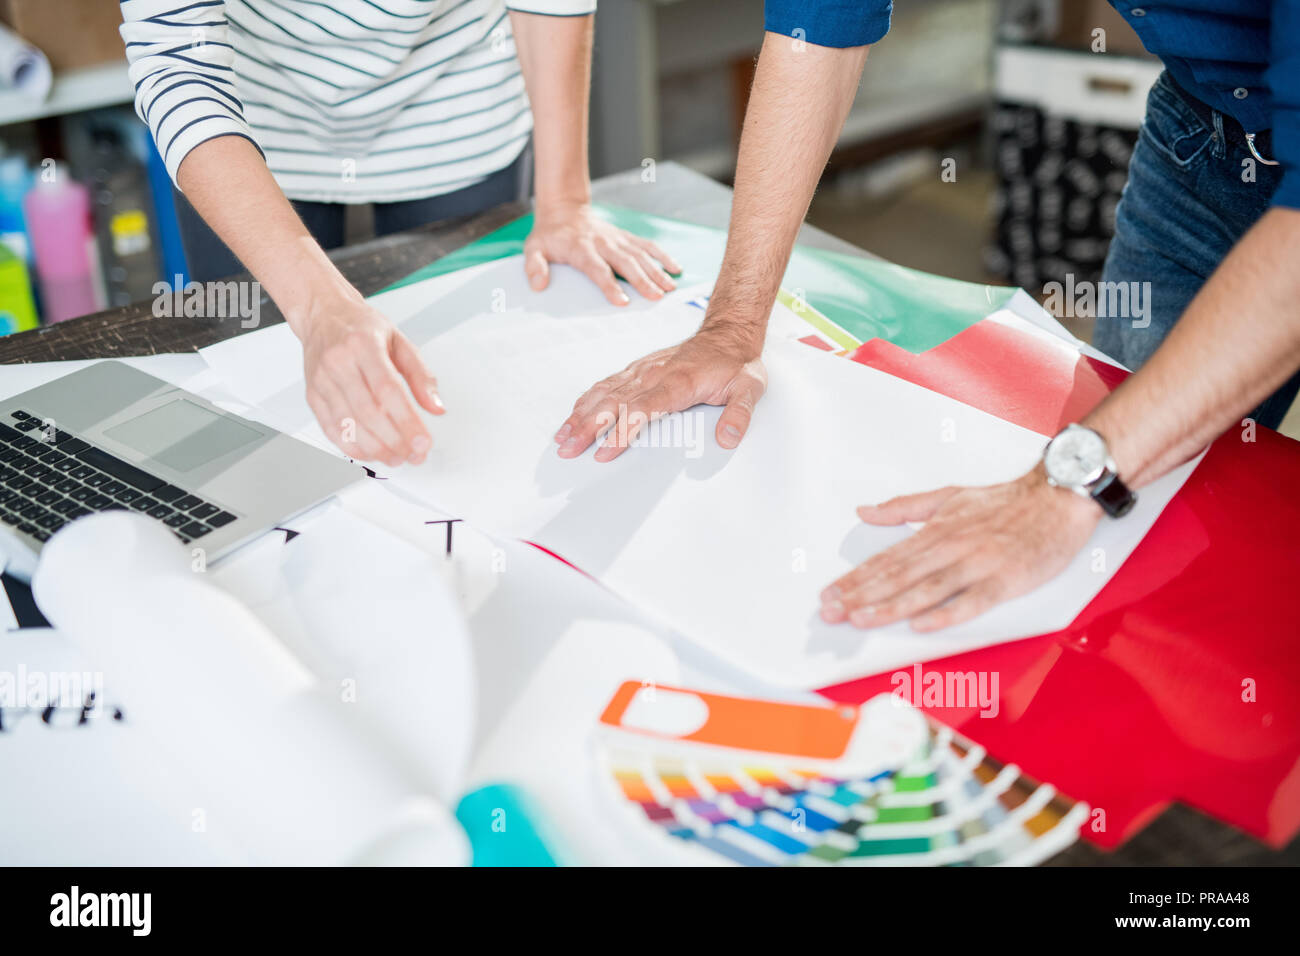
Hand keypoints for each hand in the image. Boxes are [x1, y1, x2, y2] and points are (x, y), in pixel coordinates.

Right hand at [299, 297, 443, 467]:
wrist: (323, 314)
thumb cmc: (361, 327)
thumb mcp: (400, 341)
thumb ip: (421, 375)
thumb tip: (435, 406)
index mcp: (363, 345)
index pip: (387, 390)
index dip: (406, 421)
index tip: (423, 441)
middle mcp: (338, 362)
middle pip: (368, 412)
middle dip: (395, 441)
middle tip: (415, 454)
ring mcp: (322, 380)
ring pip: (348, 425)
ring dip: (376, 449)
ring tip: (397, 457)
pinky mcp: (312, 395)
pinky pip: (331, 429)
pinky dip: (352, 447)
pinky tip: (371, 453)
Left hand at [525, 201, 680, 304]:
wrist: (564, 209)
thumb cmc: (549, 235)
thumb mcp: (533, 248)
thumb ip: (534, 266)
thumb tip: (538, 285)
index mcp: (581, 248)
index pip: (597, 269)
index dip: (610, 285)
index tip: (623, 301)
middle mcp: (603, 243)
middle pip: (625, 262)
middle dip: (643, 280)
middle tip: (657, 297)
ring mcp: (617, 239)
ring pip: (640, 255)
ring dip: (657, 271)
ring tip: (670, 288)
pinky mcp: (626, 237)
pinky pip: (648, 245)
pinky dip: (663, 256)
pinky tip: (676, 269)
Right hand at [554, 328, 766, 461]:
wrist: (728, 333)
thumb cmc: (736, 363)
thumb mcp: (750, 388)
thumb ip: (739, 414)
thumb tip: (728, 438)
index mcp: (678, 382)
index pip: (642, 409)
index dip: (621, 431)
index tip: (604, 451)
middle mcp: (654, 375)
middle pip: (614, 403)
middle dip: (588, 427)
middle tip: (569, 449)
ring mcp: (643, 371)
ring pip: (605, 393)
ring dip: (581, 415)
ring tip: (562, 436)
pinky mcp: (638, 369)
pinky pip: (607, 383)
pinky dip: (588, 399)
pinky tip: (575, 413)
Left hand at [819, 466, 1102, 631]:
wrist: (1058, 498)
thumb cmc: (1005, 501)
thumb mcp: (948, 497)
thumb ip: (904, 509)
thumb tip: (865, 512)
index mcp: (936, 530)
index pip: (887, 559)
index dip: (856, 578)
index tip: (830, 593)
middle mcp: (951, 546)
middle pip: (899, 576)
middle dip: (861, 596)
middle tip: (830, 612)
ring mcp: (978, 564)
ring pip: (927, 589)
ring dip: (892, 606)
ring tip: (861, 619)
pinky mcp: (1006, 579)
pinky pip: (973, 601)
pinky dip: (947, 613)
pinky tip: (922, 625)